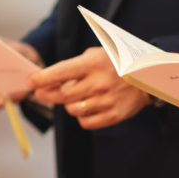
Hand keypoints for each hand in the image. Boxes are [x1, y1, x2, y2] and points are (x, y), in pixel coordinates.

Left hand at [30, 46, 149, 129]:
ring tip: (77, 97)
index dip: (41, 79)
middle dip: (47, 94)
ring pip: (73, 110)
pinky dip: (82, 117)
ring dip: (69, 105)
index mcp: (93, 64)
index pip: (59, 73)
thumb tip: (46, 82)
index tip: (30, 82)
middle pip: (62, 95)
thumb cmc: (116, 63)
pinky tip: (87, 108)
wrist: (148, 77)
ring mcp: (106, 101)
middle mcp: (98, 83)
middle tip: (41, 92)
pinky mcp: (113, 115)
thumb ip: (73, 66)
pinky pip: (86, 122)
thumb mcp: (96, 55)